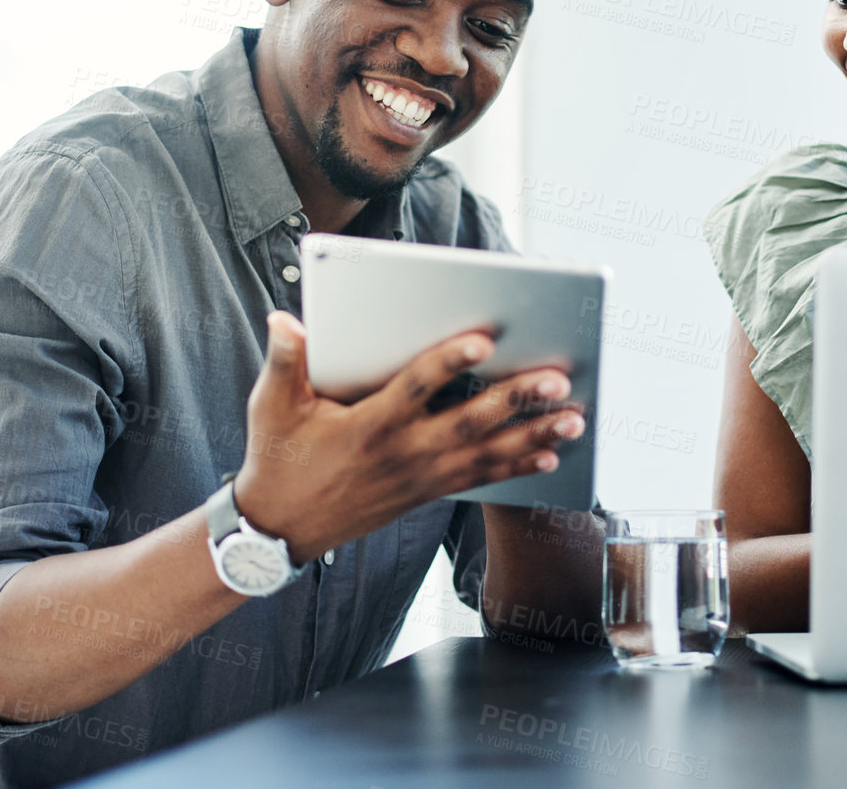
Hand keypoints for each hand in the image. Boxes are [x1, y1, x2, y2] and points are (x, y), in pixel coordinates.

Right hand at [232, 311, 584, 561]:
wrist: (279, 529)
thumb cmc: (278, 458)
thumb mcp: (271, 406)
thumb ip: (285, 361)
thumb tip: (285, 319)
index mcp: (368, 424)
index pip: (415, 387)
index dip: (448, 362)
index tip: (483, 340)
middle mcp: (402, 452)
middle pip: (469, 423)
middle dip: (516, 401)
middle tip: (557, 379)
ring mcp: (419, 476)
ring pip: (486, 453)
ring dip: (534, 435)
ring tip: (575, 417)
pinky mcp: (427, 492)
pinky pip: (481, 478)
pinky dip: (518, 466)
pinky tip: (552, 453)